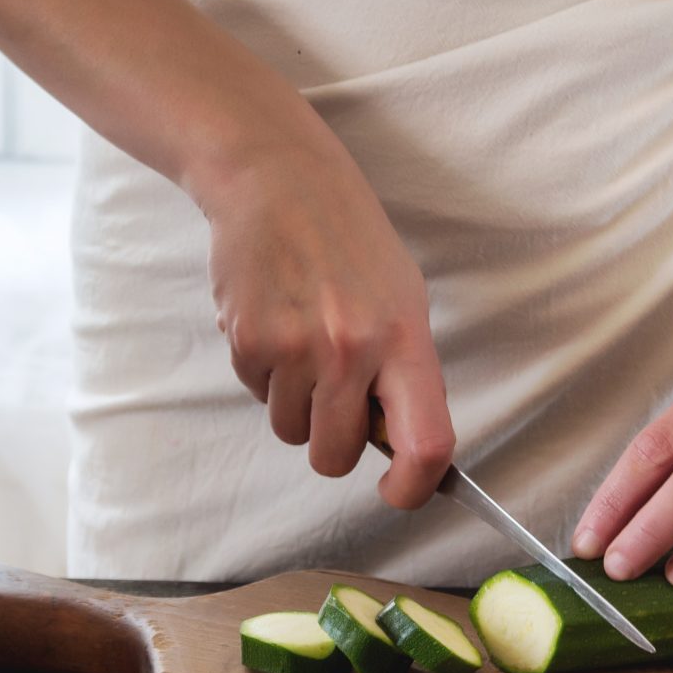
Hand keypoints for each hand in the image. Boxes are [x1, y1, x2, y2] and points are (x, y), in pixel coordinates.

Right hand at [201, 106, 453, 507]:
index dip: (413, 487)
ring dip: (296, 405)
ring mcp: (295, 347)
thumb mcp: (402, 297)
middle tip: (336, 394)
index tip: (398, 492)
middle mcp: (351, 349)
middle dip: (334, 443)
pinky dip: (265, 374)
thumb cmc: (348, 240)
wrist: (277, 180)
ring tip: (304, 343)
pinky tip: (275, 322)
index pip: (425, 442)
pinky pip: (257, 395)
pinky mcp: (246, 340)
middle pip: (337, 456)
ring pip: (292, 431)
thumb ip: (405, 371)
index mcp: (404, 339)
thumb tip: (400, 444)